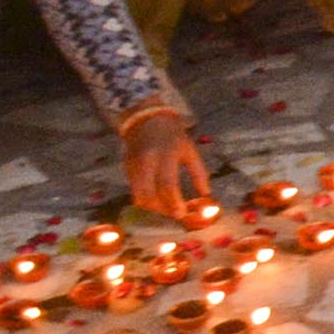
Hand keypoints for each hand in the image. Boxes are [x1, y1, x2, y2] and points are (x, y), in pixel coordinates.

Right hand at [122, 105, 211, 220]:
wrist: (145, 119)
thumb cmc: (172, 135)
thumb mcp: (190, 150)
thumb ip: (199, 173)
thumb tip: (206, 195)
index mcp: (166, 154)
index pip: (167, 185)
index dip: (174, 203)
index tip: (182, 214)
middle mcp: (147, 161)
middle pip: (148, 195)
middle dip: (161, 210)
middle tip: (175, 213)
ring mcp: (133, 165)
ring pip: (138, 196)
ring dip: (153, 207)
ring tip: (167, 208)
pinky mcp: (126, 169)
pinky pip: (134, 190)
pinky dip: (146, 199)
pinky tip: (157, 199)